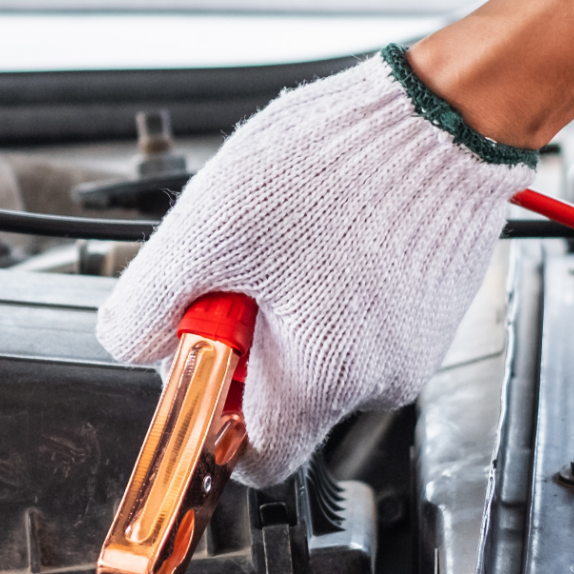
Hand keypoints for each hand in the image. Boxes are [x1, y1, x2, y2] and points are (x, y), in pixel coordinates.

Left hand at [96, 50, 534, 486]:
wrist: (443, 112)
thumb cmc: (341, 166)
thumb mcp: (204, 233)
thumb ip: (146, 306)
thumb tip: (129, 345)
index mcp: (324, 383)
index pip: (253, 460)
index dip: (211, 417)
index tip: (198, 359)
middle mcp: (380, 382)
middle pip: (283, 399)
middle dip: (246, 343)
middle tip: (239, 274)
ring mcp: (414, 347)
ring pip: (321, 355)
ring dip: (287, 307)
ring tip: (289, 238)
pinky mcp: (432, 309)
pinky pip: (360, 320)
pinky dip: (331, 285)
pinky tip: (328, 228)